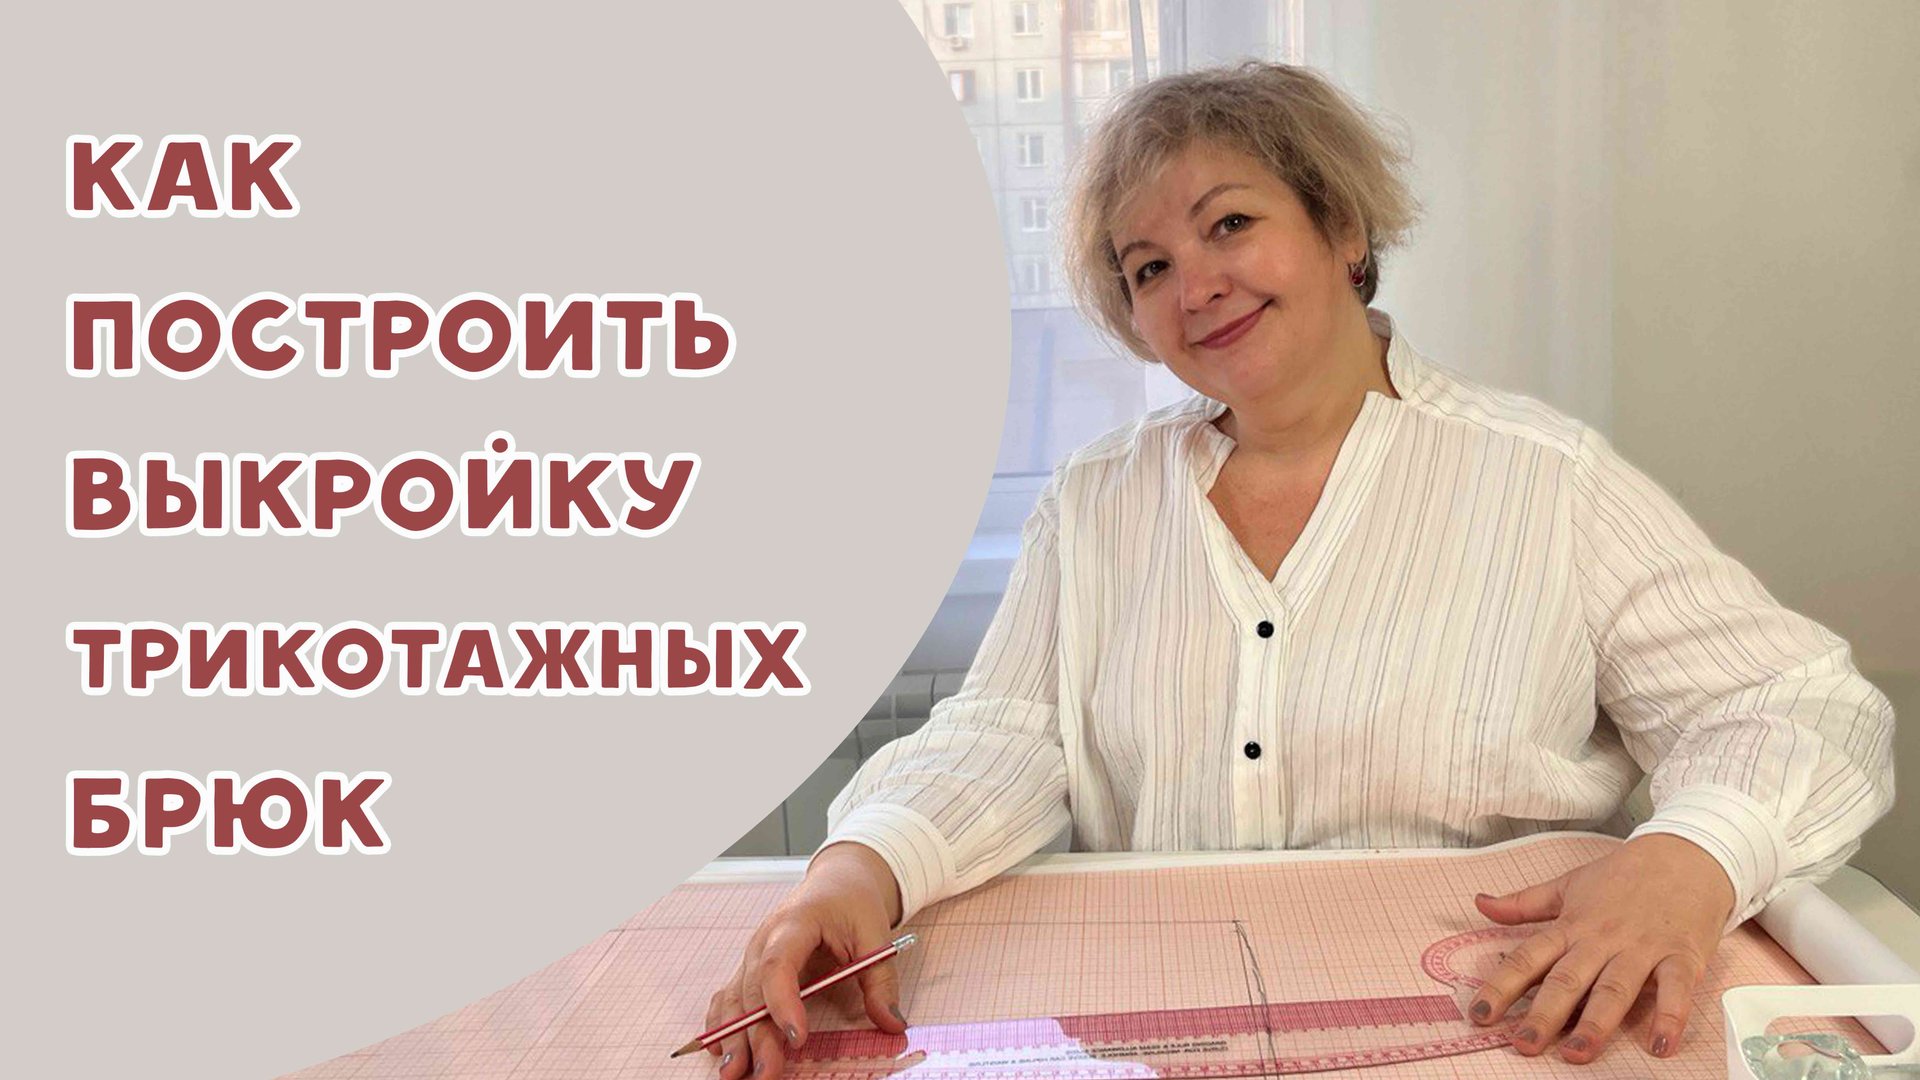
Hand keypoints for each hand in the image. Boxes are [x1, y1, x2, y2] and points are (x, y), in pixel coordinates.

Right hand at [706, 842, 908, 1077]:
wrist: (837, 880)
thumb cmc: (852, 903)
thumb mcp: (876, 936)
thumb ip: (881, 982)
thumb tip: (891, 1024)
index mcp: (795, 923)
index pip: (778, 964)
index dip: (783, 1002)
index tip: (797, 1037)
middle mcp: (764, 940)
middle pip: (753, 991)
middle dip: (756, 1036)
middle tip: (766, 1073)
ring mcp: (754, 954)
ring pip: (735, 998)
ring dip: (733, 1037)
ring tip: (735, 1074)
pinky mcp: (752, 968)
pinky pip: (729, 996)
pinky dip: (722, 1023)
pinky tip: (719, 1051)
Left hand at [1466, 834, 1735, 1063]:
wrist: (1686, 854)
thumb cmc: (1624, 875)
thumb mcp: (1568, 885)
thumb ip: (1523, 903)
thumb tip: (1480, 903)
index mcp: (1571, 926)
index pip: (1528, 958)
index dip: (1501, 987)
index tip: (1478, 1015)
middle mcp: (1602, 939)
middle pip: (1568, 979)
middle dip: (1544, 1014)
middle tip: (1523, 1044)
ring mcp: (1642, 948)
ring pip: (1615, 989)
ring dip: (1596, 1023)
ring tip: (1577, 1053)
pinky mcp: (1682, 956)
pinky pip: (1675, 989)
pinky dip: (1670, 1016)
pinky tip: (1660, 1045)